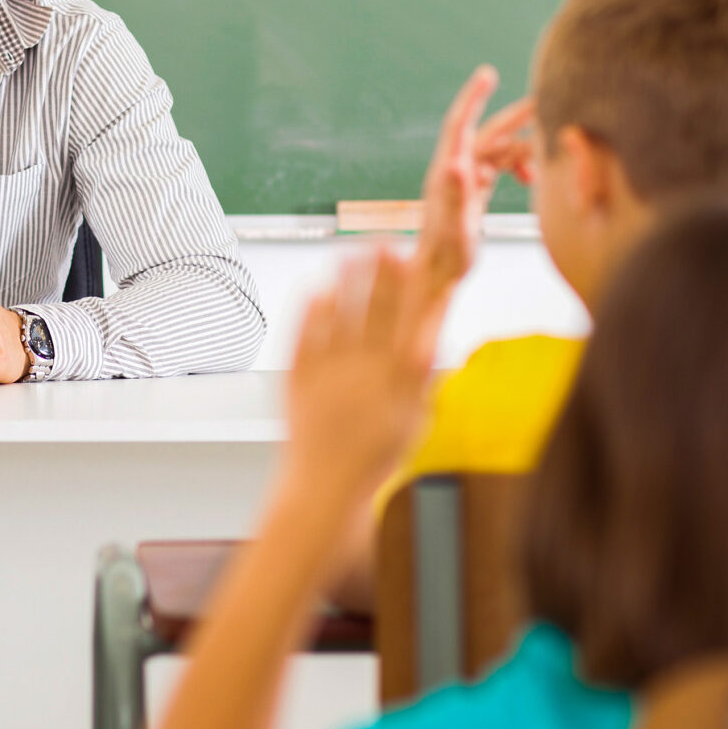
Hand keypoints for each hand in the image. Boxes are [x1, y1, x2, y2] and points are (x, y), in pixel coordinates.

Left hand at [281, 248, 444, 492]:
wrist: (326, 489)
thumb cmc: (373, 455)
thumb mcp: (413, 417)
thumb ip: (420, 375)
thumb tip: (429, 334)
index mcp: (400, 383)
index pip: (409, 321)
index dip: (409, 286)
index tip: (411, 257)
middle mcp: (367, 373)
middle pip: (376, 309)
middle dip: (380, 272)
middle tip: (382, 239)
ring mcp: (330, 373)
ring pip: (340, 314)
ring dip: (347, 280)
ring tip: (351, 251)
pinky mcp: (298, 379)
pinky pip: (304, 334)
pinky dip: (312, 308)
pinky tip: (318, 286)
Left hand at [414, 66, 535, 293]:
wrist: (438, 275)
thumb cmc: (445, 256)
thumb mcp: (454, 228)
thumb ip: (456, 197)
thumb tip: (457, 165)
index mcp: (448, 171)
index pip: (461, 124)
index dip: (474, 98)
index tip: (486, 74)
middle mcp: (455, 170)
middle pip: (488, 133)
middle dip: (515, 117)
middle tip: (542, 102)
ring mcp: (464, 179)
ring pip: (498, 150)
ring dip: (522, 148)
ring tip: (546, 151)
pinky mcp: (473, 191)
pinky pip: (498, 167)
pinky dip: (516, 166)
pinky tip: (530, 178)